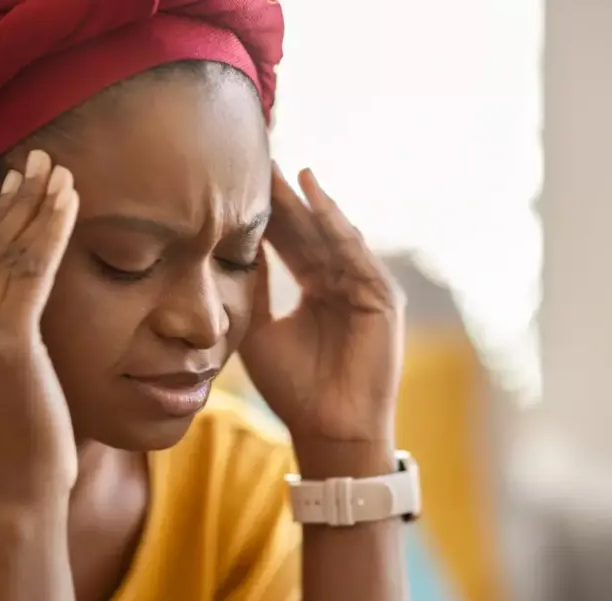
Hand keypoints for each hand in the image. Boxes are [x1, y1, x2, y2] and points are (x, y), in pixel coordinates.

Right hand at [0, 150, 80, 506]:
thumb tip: (4, 296)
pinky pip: (32, 270)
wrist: (17, 494)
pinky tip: (71, 200)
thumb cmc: (15, 443)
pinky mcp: (3, 342)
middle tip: (39, 160)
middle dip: (14, 201)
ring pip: (7, 253)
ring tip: (60, 170)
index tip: (17, 188)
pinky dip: (53, 230)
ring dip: (37, 206)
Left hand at [240, 165, 404, 452]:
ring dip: (309, 201)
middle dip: (285, 198)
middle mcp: (341, 281)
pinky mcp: (382, 296)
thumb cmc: (293, 387)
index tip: (239, 183)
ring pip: (332, 234)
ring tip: (283, 169)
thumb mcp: (260, 328)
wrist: (327, 428)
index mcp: (315, 288)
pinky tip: (315, 195)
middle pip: (310, 230)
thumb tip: (230, 245)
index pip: (290, 241)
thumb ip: (253, 287)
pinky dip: (336, 223)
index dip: (267, 214)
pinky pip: (356, 252)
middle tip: (259, 161)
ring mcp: (364, 287)